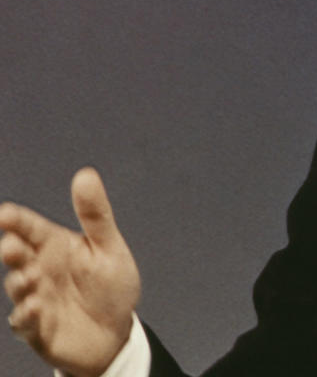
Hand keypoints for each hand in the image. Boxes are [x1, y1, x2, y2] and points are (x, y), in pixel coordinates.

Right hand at [0, 168, 140, 376]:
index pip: (30, 228)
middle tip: (13, 245)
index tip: (5, 214)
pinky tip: (36, 307)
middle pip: (18, 256)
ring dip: (20, 282)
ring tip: (31, 276)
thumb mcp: (108, 248)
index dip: (16, 220)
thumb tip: (86, 173)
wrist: (117, 332)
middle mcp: (39, 270)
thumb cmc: (111, 285)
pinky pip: (24, 322)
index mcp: (55, 246)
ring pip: (18, 287)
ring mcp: (35, 299)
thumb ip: (95, 215)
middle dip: (12, 250)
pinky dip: (26, 314)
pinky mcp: (37, 329)